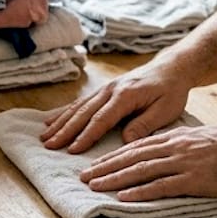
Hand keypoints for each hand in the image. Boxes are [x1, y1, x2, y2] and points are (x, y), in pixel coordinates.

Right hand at [40, 59, 192, 152]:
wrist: (171, 68)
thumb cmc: (171, 91)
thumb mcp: (165, 110)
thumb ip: (144, 125)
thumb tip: (125, 141)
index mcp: (125, 96)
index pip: (101, 119)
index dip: (86, 136)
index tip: (72, 150)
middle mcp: (110, 90)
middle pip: (83, 112)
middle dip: (65, 130)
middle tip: (49, 145)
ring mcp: (105, 88)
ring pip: (78, 106)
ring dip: (60, 121)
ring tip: (44, 136)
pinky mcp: (104, 90)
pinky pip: (81, 102)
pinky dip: (65, 112)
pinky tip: (52, 120)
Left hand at [80, 125, 216, 200]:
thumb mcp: (203, 139)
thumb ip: (181, 146)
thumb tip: (163, 154)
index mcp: (177, 137)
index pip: (137, 145)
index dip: (113, 155)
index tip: (95, 163)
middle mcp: (176, 147)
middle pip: (132, 156)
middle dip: (105, 166)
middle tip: (83, 176)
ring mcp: (185, 162)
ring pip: (142, 170)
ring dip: (115, 179)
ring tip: (94, 186)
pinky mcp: (197, 180)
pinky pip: (163, 186)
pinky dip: (141, 192)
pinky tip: (124, 197)